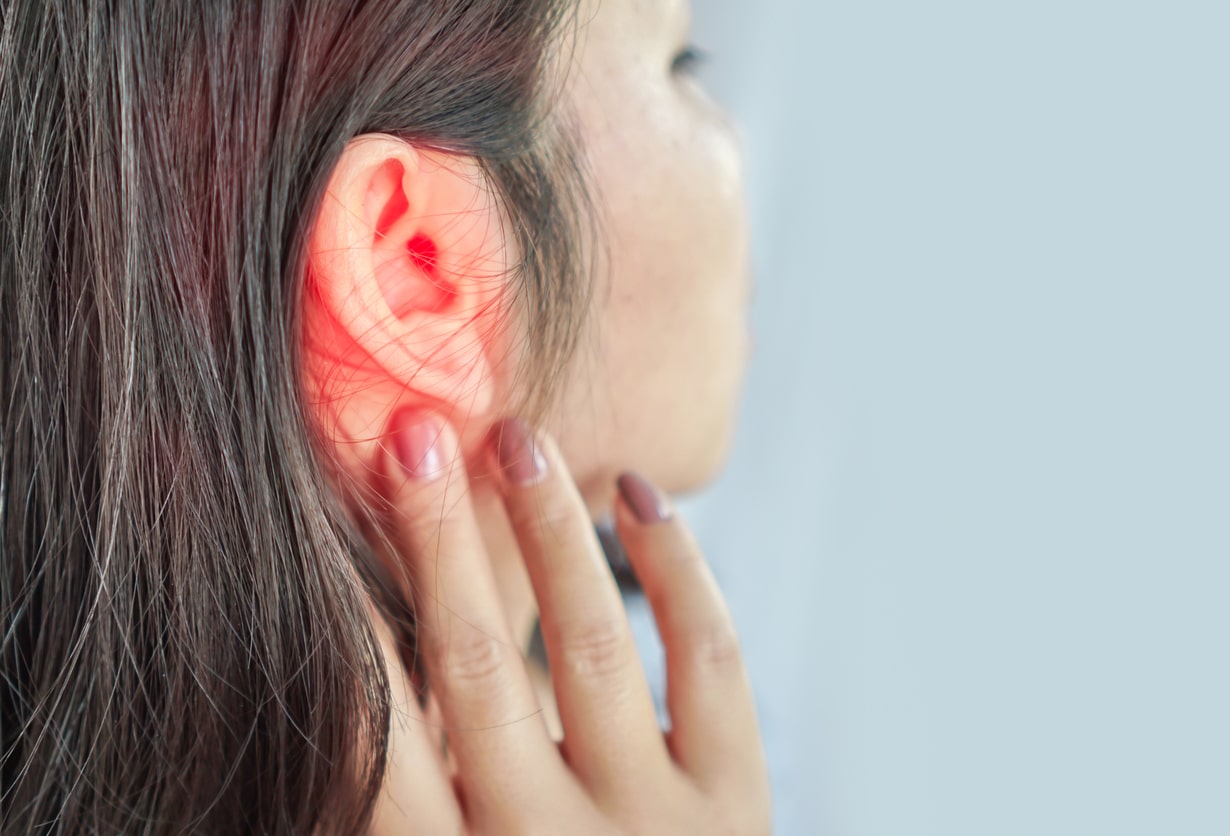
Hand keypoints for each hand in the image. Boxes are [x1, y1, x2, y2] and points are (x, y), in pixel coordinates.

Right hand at [364, 412, 770, 834]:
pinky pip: (707, 656)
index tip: (325, 524)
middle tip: (412, 435)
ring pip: (592, 645)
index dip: (347, 621)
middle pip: (475, 666)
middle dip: (439, 539)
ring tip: (515, 440)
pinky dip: (677, 566)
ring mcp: (654, 826)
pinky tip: (638, 496)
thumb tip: (352, 686)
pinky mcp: (737, 803)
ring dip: (548, 532)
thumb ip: (406, 806)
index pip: (377, 739)